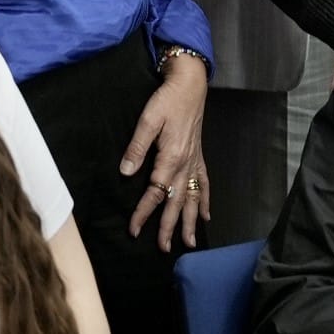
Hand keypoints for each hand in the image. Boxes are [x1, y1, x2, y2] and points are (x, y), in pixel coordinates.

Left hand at [122, 53, 208, 252]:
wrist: (190, 85)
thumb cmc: (167, 100)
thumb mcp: (148, 119)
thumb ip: (137, 147)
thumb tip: (127, 172)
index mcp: (171, 157)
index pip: (155, 192)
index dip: (144, 212)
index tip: (135, 229)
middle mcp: (185, 165)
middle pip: (176, 202)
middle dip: (170, 226)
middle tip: (164, 248)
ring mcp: (194, 162)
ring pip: (193, 198)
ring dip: (191, 221)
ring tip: (190, 242)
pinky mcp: (199, 157)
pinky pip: (204, 184)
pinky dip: (205, 201)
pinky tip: (206, 215)